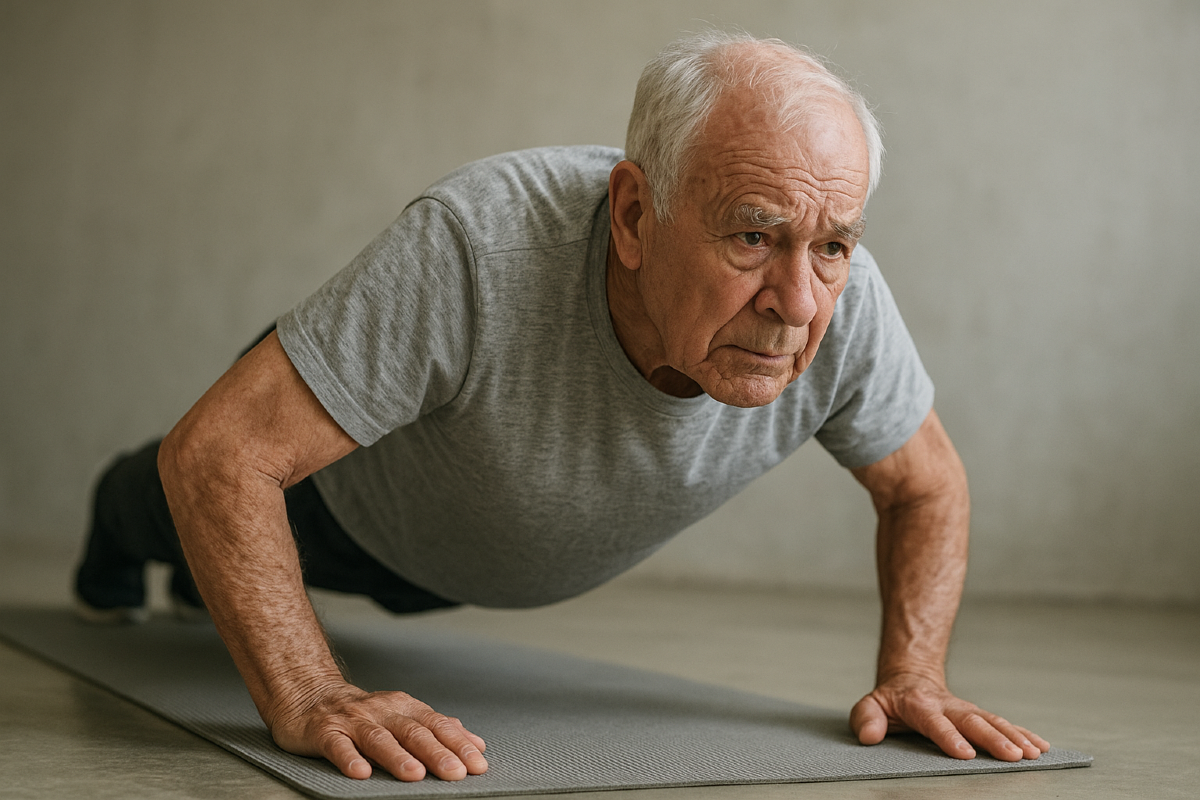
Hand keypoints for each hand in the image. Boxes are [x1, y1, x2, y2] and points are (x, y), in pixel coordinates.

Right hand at [267, 681, 487, 780]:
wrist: (310, 695)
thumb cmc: (364, 713)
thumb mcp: (402, 715)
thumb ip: (437, 728)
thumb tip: (475, 743)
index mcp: (404, 707)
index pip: (436, 725)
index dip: (458, 743)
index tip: (477, 763)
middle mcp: (381, 711)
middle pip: (412, 732)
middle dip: (436, 753)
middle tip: (456, 773)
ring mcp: (353, 721)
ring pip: (378, 738)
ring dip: (398, 756)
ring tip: (415, 774)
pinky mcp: (325, 732)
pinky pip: (337, 746)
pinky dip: (349, 758)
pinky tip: (361, 773)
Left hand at [850, 672, 1049, 761]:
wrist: (911, 680)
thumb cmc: (891, 700)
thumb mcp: (871, 705)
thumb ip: (867, 719)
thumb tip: (869, 736)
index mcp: (921, 706)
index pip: (935, 723)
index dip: (949, 737)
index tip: (965, 753)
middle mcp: (949, 707)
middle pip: (973, 722)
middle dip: (995, 739)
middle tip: (1014, 755)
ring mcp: (967, 711)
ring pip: (994, 722)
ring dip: (1015, 737)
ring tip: (1033, 753)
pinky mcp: (980, 716)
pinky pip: (1004, 725)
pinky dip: (1023, 734)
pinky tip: (1041, 746)